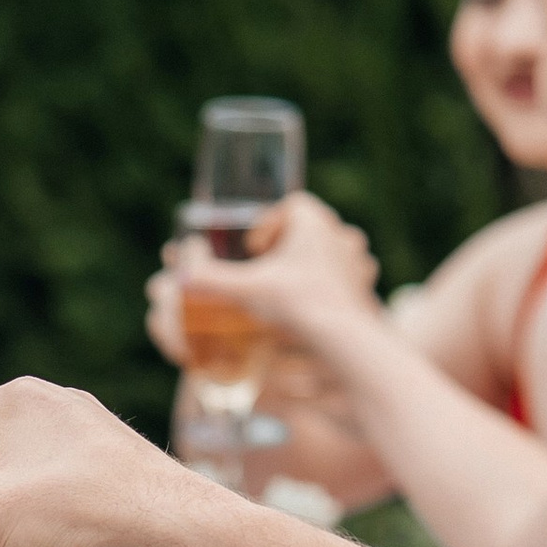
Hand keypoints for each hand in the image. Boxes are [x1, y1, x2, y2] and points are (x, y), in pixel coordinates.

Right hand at [152, 192, 380, 365]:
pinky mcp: (366, 288)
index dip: (269, 223)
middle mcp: (340, 235)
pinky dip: (328, 288)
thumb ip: (212, 282)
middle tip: (266, 271)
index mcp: (314, 221)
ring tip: (288, 291)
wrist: (345, 341)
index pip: (292, 205)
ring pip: (329, 253)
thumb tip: (181, 277)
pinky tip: (312, 310)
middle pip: (310, 229)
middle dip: (287, 246)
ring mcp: (357, 262)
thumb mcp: (247, 291)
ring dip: (309, 266)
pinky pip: (346, 279)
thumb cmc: (297, 306)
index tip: (254, 250)